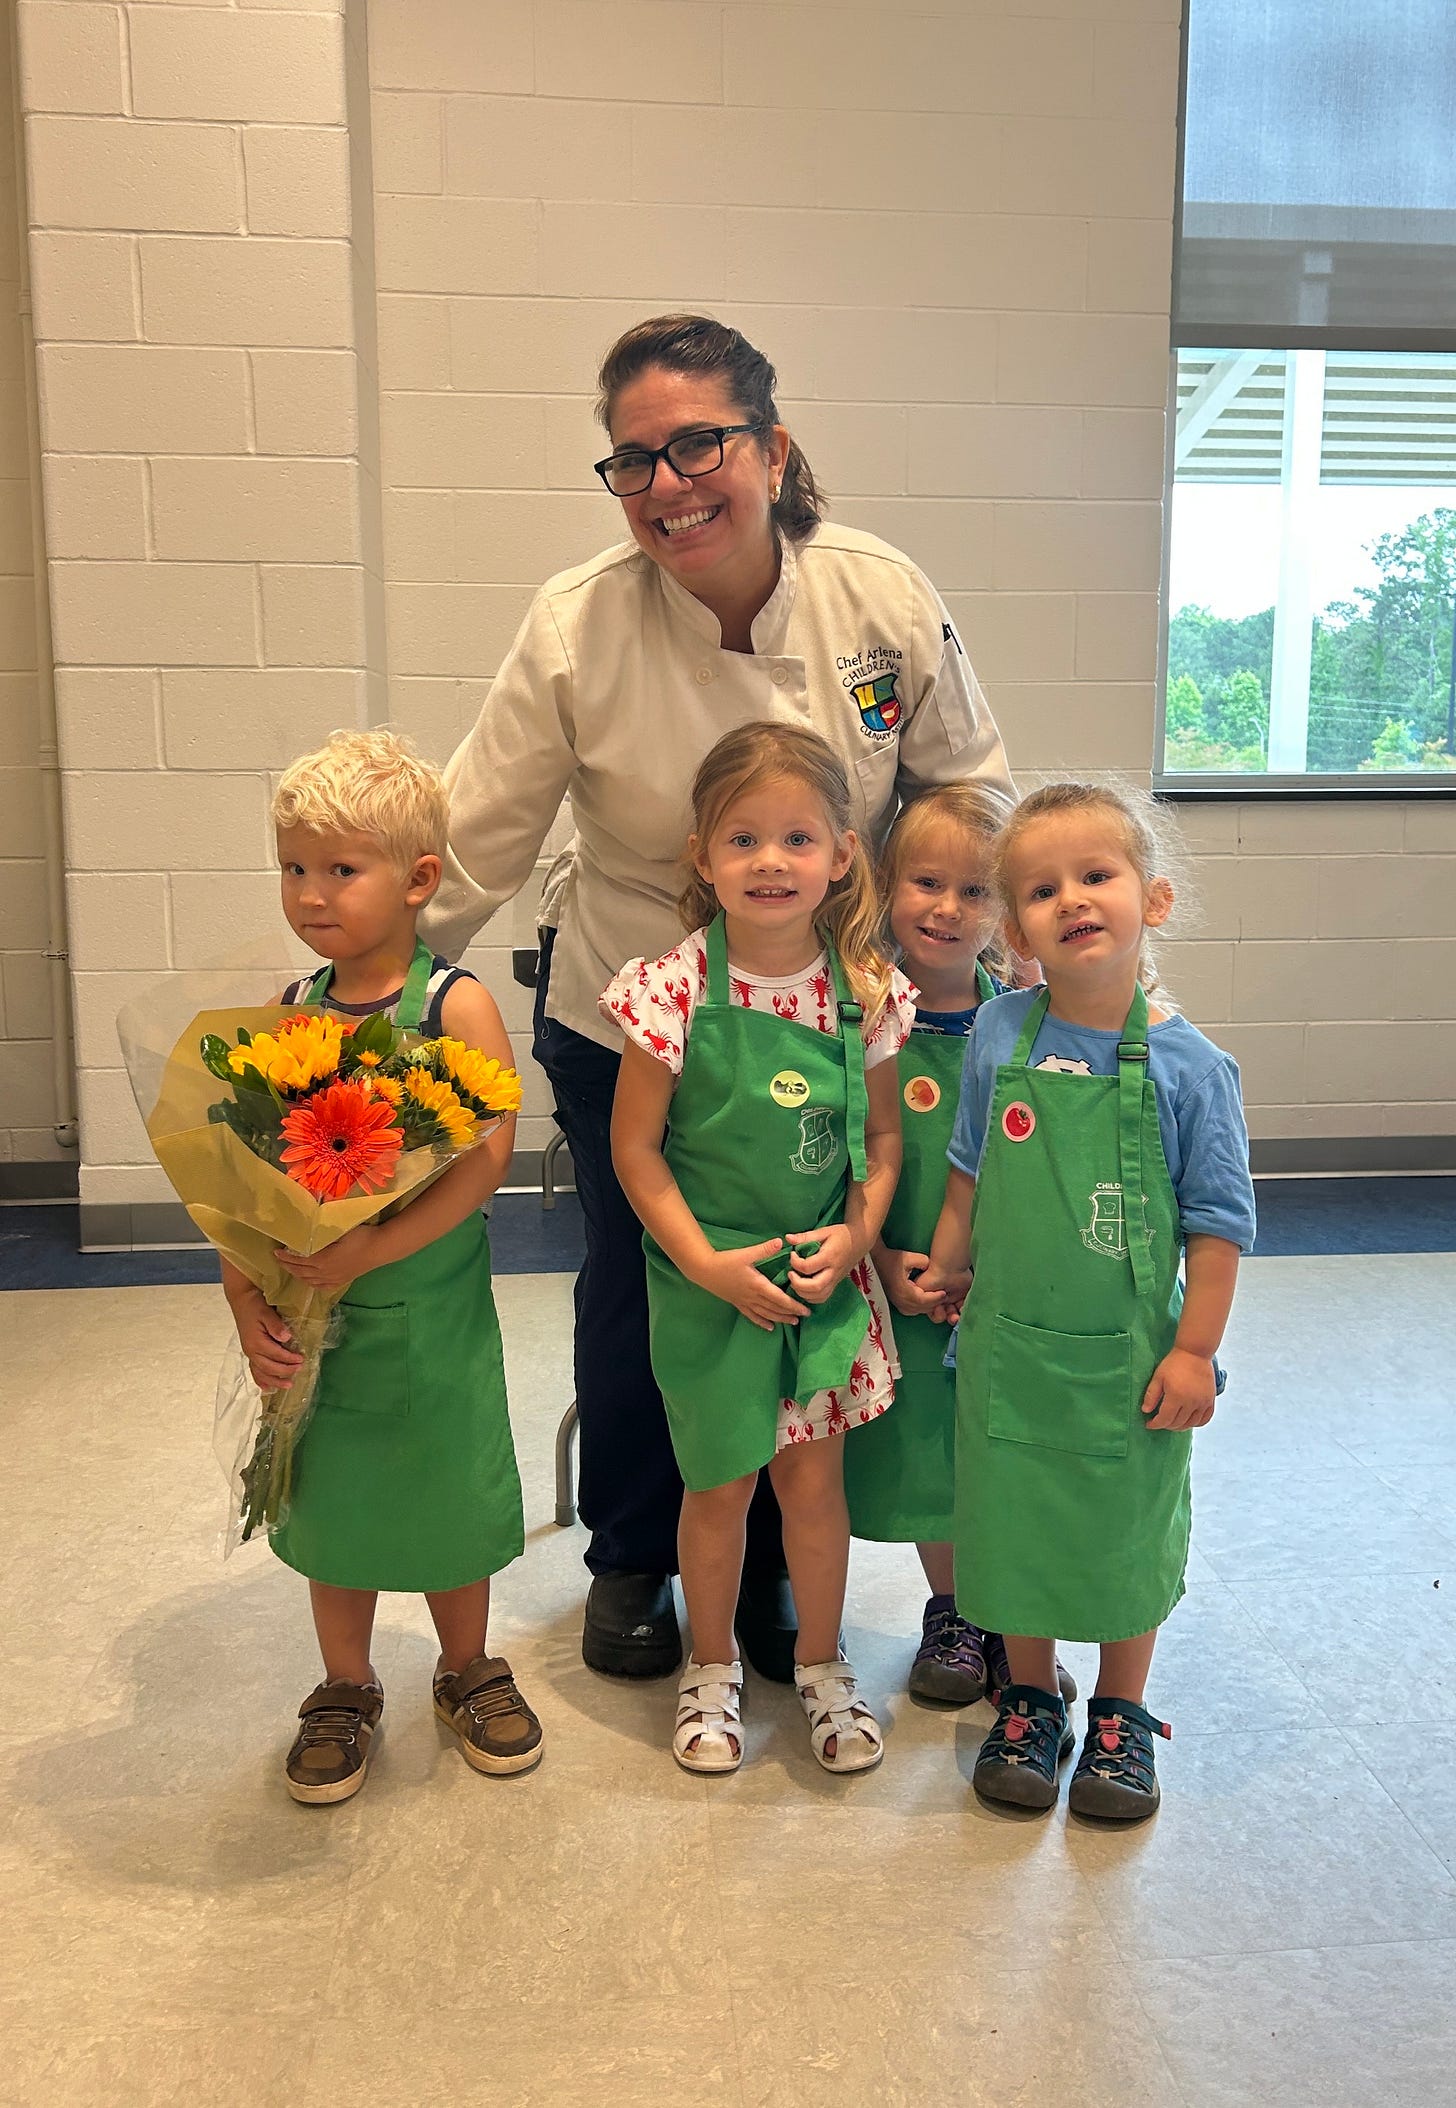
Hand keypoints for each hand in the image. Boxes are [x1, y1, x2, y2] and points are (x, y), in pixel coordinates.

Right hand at [232, 1291, 304, 1391]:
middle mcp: (251, 1351)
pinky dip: (260, 1380)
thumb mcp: (266, 1312)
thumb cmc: (255, 1306)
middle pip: (269, 1367)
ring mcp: (249, 1353)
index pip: (276, 1355)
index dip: (289, 1359)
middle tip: (299, 1370)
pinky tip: (267, 1387)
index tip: (302, 1359)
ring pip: (261, 1372)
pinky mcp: (249, 1352)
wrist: (241, 1301)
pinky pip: (254, 1370)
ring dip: (274, 1381)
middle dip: (285, 1371)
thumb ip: (276, 1326)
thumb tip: (286, 1338)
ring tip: (288, 1385)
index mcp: (256, 1342)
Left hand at [275, 1225, 381, 1293]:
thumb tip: (314, 1207)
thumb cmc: (361, 1236)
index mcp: (322, 1260)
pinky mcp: (342, 1280)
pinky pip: (322, 1286)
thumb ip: (323, 1224)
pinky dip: (312, 1284)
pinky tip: (310, 1281)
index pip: (298, 1260)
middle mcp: (325, 1272)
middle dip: (288, 1266)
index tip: (276, 1251)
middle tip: (279, 1259)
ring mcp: (334, 1278)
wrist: (381, 1248)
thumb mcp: (340, 1228)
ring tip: (291, 1268)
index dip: (286, 1257)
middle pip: (301, 1272)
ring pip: (309, 1280)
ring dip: (298, 1275)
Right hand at [692, 1239, 809, 1331]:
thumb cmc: (725, 1261)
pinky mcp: (738, 1303)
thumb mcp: (746, 1253)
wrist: (704, 1270)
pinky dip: (762, 1322)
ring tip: (793, 1322)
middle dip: (791, 1313)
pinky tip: (770, 1327)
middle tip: (805, 1316)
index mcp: (758, 1285)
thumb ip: (764, 1249)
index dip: (794, 1305)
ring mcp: (745, 1302)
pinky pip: (752, 1316)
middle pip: (775, 1309)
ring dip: (780, 1319)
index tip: (806, 1309)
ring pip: (766, 1314)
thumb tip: (781, 1242)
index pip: (780, 1299)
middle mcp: (753, 1297)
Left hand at [785, 1223, 856, 1305]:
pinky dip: (810, 1297)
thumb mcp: (823, 1231)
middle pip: (815, 1287)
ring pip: (818, 1296)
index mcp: (830, 1256)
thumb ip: (805, 1237)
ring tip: (795, 1280)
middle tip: (790, 1273)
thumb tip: (787, 1238)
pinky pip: (822, 1298)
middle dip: (797, 1283)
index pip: (808, 1267)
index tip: (792, 1254)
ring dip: (802, 1292)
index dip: (795, 1262)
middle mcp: (833, 1272)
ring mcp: (835, 1281)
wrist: (858, 1242)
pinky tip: (803, 1287)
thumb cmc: (840, 1235)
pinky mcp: (835, 1285)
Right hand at [875, 1247, 961, 1321]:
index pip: (924, 1301)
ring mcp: (896, 1303)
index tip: (944, 1292)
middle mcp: (900, 1301)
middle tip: (944, 1296)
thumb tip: (933, 1270)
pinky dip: (920, 1308)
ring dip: (927, 1307)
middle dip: (934, 1303)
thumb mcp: (909, 1257)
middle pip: (922, 1309)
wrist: (876, 1261)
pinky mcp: (895, 1303)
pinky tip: (924, 1300)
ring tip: (935, 1297)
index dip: (936, 1298)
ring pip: (917, 1311)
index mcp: (903, 1291)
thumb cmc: (891, 1259)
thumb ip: (924, 1262)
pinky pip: (911, 1311)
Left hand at [1142, 1346, 1217, 1430]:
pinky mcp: (1210, 1400)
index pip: (1165, 1419)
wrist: (1195, 1353)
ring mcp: (1203, 1402)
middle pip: (1177, 1423)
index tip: (1148, 1424)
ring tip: (1172, 1422)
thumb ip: (1151, 1395)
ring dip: (1180, 1426)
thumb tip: (1145, 1411)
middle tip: (1159, 1421)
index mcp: (1176, 1397)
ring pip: (1191, 1424)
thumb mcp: (1158, 1377)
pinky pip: (1205, 1419)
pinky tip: (1189, 1421)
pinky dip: (1196, 1423)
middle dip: (1166, 1425)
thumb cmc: (1174, 1363)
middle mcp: (1191, 1403)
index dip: (1155, 1424)